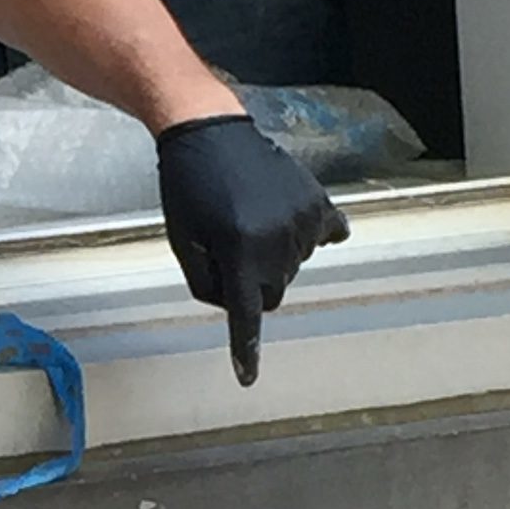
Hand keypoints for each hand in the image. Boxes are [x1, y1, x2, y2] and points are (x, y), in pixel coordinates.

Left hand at [155, 115, 349, 386]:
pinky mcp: (317, 200)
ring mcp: (302, 219)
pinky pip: (325, 236)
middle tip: (229, 244)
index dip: (246, 350)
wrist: (209, 130)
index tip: (247, 378)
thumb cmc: (187, 188)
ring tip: (249, 218)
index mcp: (239, 251)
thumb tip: (240, 305)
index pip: (246, 315)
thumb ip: (209, 284)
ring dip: (275, 255)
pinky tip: (290, 219)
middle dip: (253, 282)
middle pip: (272, 292)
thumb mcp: (184, 241)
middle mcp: (277, 240)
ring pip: (294, 267)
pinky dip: (310, 235)